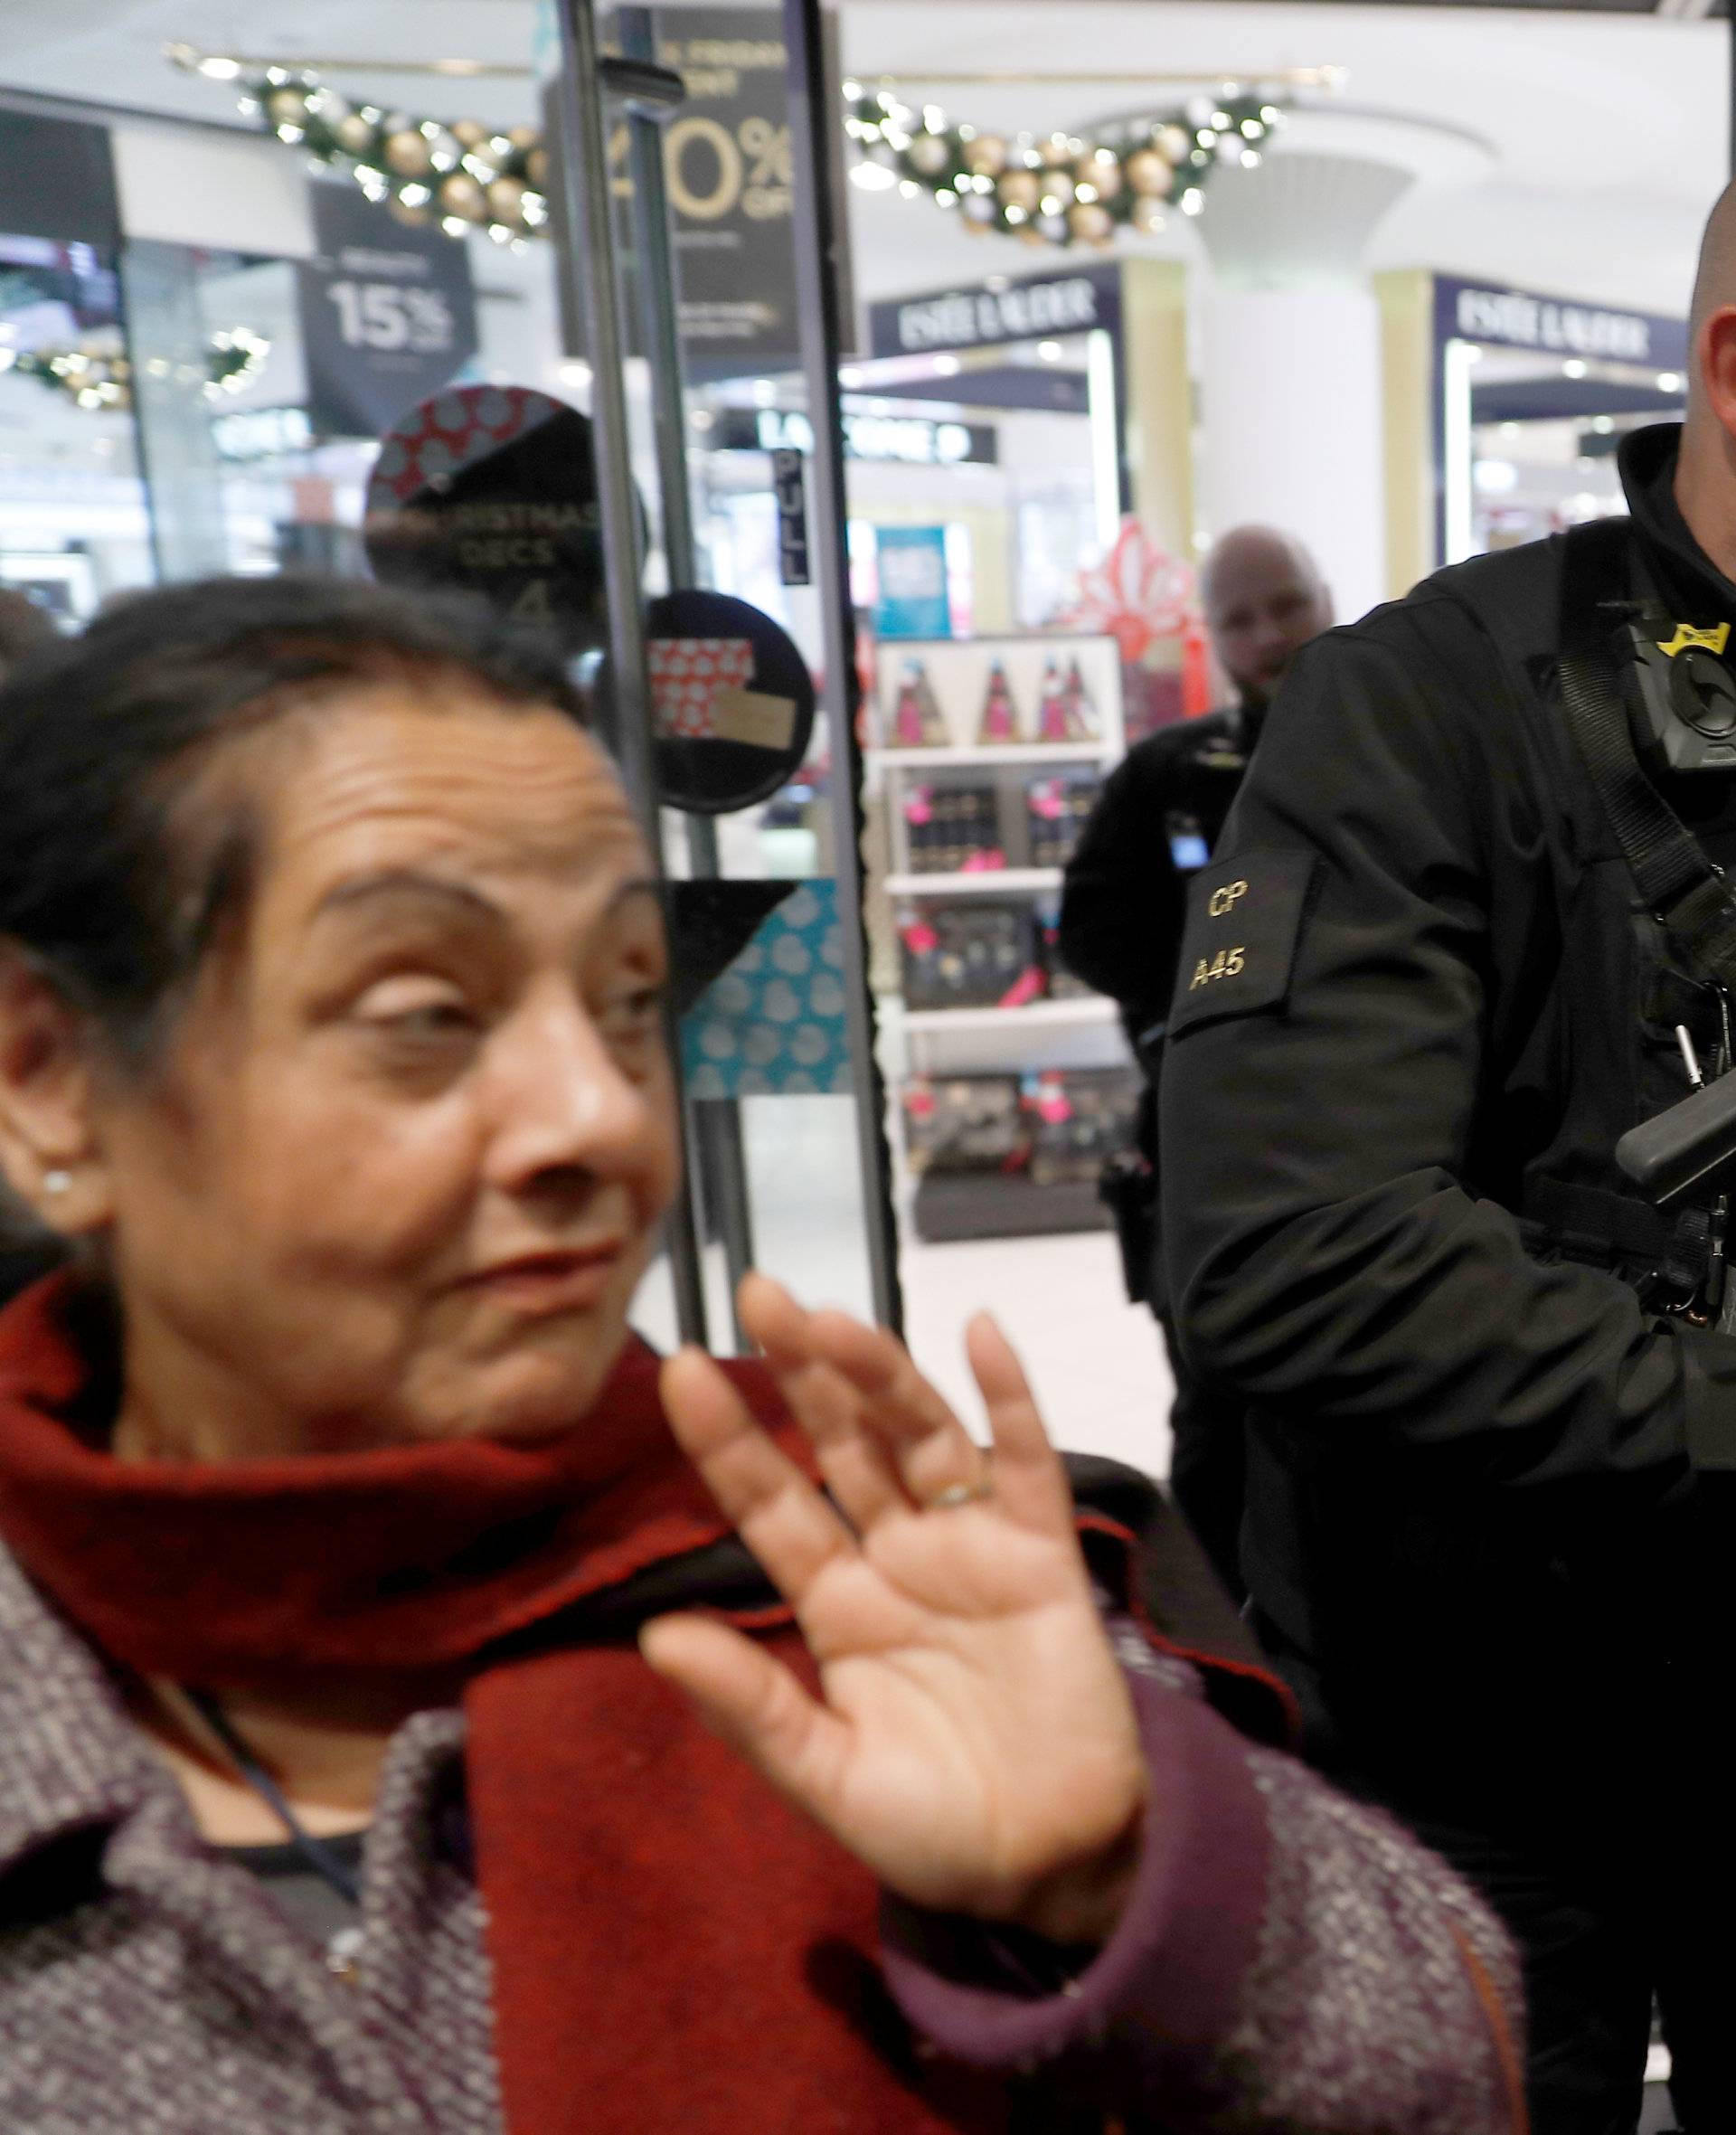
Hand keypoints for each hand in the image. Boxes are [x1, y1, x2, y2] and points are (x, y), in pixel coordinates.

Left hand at [641, 1274, 1147, 1946]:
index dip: (727, 1439)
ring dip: (881, 1374)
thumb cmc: (932, 1828)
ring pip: (920, 1436)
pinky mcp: (1043, 1554)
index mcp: (834, 1604)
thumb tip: (655, 1636)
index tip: (680, 1368)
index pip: (769, 1503)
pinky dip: (1008, 1396)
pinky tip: (980, 1333)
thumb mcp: (827, 1778)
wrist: (1053, 1867)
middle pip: (841, 1444)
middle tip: (759, 1294)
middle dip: (801, 1371)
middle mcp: (895, 1554)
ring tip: (835, 1320)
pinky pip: (1026, 1462)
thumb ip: (751, 1707)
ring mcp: (970, 1545)